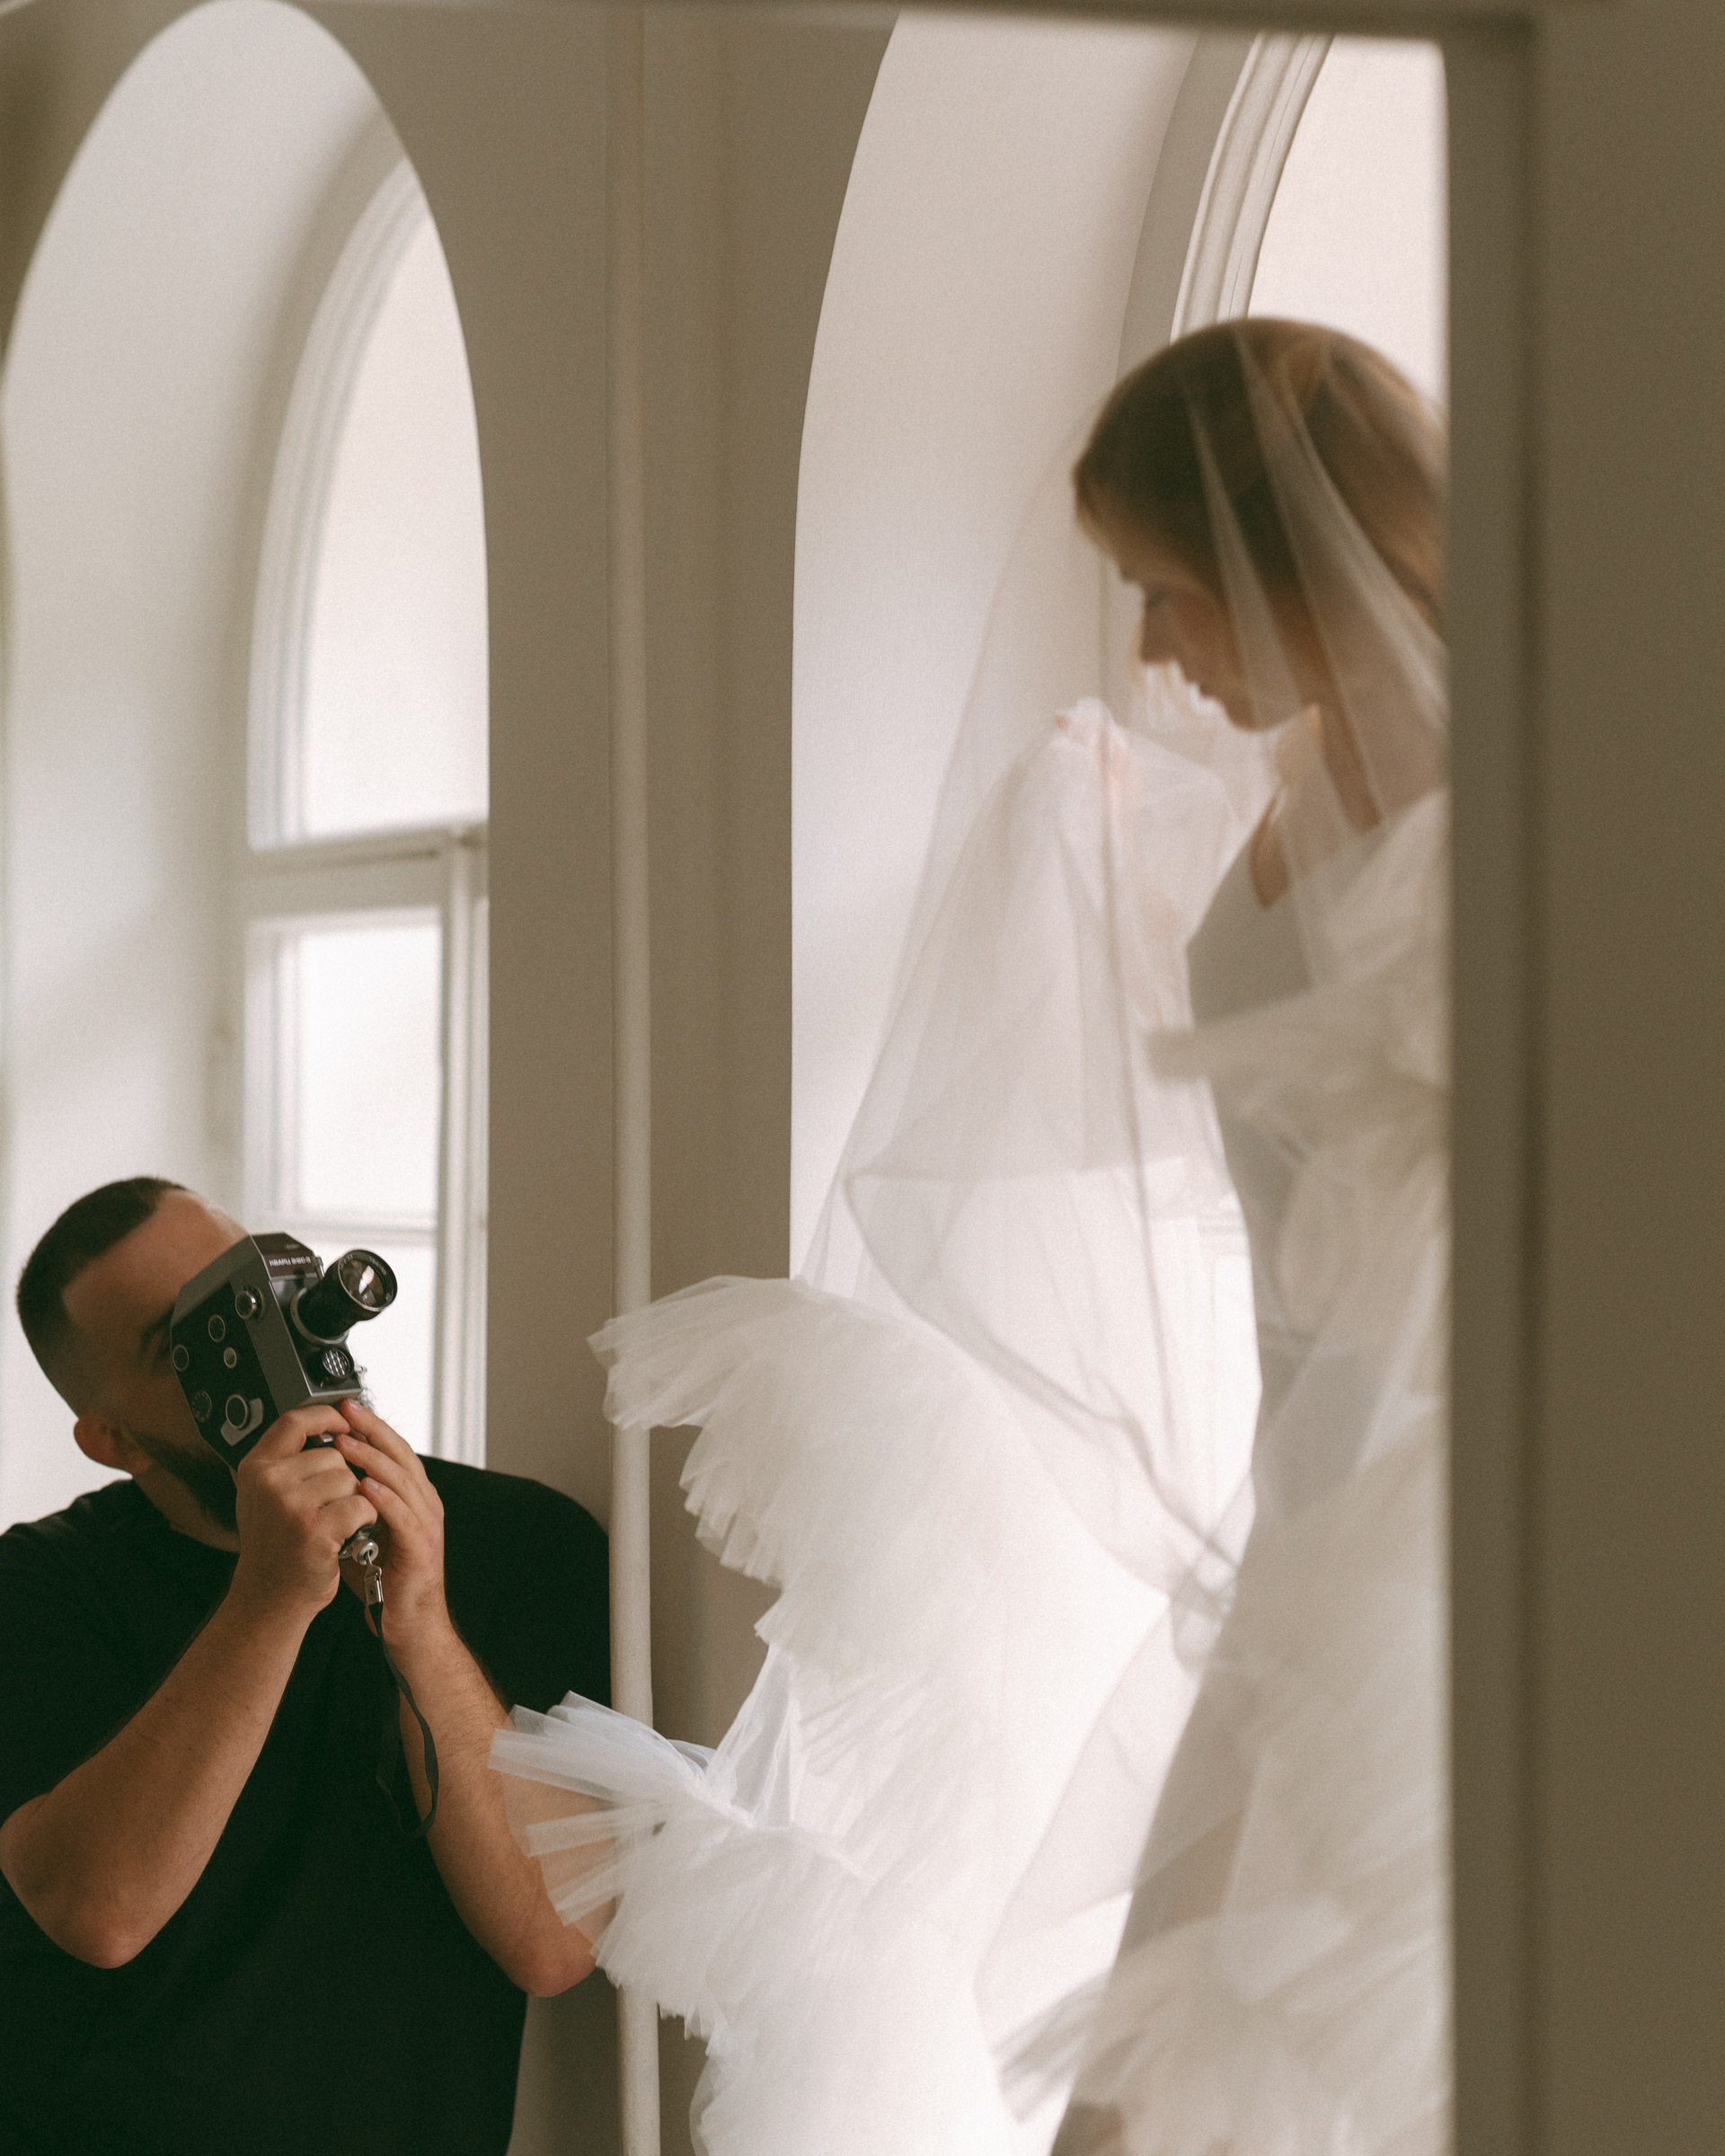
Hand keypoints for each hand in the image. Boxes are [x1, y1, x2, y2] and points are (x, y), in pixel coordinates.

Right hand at [230, 1405, 376, 1621]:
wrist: (270, 1595)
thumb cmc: (274, 1544)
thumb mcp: (265, 1495)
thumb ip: (286, 1461)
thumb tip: (328, 1425)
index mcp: (255, 1468)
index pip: (294, 1421)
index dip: (325, 1416)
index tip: (344, 1421)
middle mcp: (269, 1483)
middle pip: (333, 1454)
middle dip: (343, 1478)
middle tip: (327, 1507)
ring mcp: (292, 1506)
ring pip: (350, 1480)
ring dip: (354, 1500)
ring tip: (334, 1523)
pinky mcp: (316, 1530)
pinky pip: (361, 1505)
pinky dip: (364, 1519)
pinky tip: (347, 1534)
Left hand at [333, 1403, 448, 1637]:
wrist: (409, 1624)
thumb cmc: (386, 1581)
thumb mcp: (366, 1533)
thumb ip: (352, 1507)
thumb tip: (321, 1483)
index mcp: (413, 1498)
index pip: (393, 1451)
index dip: (371, 1427)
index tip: (346, 1409)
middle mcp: (425, 1504)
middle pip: (401, 1455)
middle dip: (372, 1431)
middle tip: (347, 1412)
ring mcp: (427, 1524)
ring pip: (403, 1480)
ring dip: (374, 1460)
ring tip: (347, 1445)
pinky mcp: (422, 1547)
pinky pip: (404, 1516)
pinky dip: (385, 1498)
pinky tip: (365, 1486)